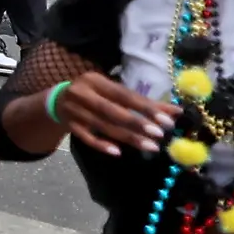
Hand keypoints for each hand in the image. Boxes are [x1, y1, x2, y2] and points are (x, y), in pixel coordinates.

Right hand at [33, 69, 166, 156]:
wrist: (57, 101)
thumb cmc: (94, 95)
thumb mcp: (113, 92)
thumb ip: (143, 102)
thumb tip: (176, 111)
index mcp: (95, 80)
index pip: (124, 95)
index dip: (145, 108)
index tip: (167, 121)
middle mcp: (81, 94)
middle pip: (112, 111)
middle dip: (137, 123)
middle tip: (159, 135)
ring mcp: (73, 111)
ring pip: (102, 126)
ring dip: (127, 137)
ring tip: (150, 147)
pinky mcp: (69, 126)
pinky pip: (86, 138)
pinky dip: (101, 145)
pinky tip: (118, 152)